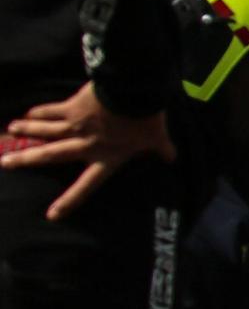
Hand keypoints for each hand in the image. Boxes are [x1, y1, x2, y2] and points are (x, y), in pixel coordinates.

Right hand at [5, 82, 173, 221]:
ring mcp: (75, 126)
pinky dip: (38, 112)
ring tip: (9, 133)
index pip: (87, 185)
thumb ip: (162, 149)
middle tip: (5, 163)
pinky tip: (26, 114)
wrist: (133, 93)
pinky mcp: (71, 108)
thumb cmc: (146, 118)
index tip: (52, 215)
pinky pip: (50, 111)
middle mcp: (85, 145)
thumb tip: (172, 158)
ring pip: (44, 131)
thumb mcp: (157, 137)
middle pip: (49, 156)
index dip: (70, 200)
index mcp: (106, 158)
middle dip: (26, 160)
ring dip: (26, 132)